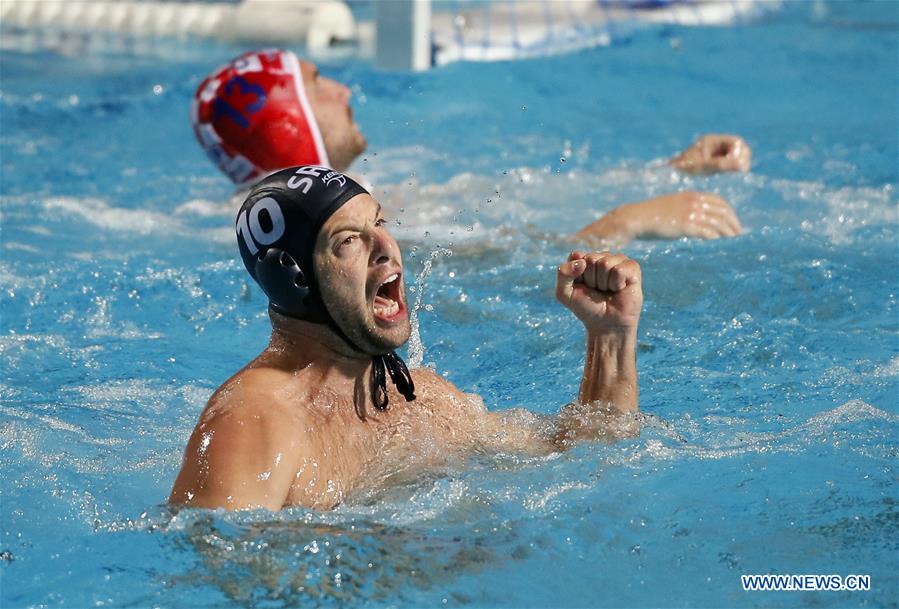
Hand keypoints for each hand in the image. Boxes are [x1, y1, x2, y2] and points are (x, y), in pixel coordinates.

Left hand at [556, 251, 642, 334]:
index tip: (582, 286)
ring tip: (608, 291)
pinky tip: (619, 289)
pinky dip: (616, 284)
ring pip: (605, 263)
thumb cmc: (586, 308)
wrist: (605, 325)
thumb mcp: (564, 293)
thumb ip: (563, 273)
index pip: (576, 256)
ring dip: (603, 283)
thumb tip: (581, 261)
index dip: (577, 275)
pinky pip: (619, 270)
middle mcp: (602, 257)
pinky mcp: (632, 268)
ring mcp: (618, 261)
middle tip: (597, 291)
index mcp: (585, 259)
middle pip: (591, 259)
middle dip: (591, 279)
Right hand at [576, 191, 742, 243]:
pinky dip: (714, 237)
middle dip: (733, 223)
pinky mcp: (685, 225)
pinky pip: (706, 232)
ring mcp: (690, 213)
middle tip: (738, 234)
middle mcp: (693, 202)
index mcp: (691, 195)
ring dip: (727, 232)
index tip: (733, 222)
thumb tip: (695, 219)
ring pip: (717, 223)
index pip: (718, 201)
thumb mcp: (670, 205)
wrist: (635, 217)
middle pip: (722, 212)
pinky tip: (717, 243)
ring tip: (732, 241)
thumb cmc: (650, 215)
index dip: (729, 212)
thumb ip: (684, 208)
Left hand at [670, 134, 751, 173]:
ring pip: (737, 157)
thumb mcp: (702, 167)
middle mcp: (716, 145)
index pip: (736, 142)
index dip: (741, 152)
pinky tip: (728, 177)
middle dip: (742, 159)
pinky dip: (732, 170)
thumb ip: (721, 165)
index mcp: (712, 140)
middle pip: (740, 149)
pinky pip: (731, 165)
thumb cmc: (683, 169)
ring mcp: (717, 154)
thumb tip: (741, 166)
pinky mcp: (716, 164)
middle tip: (739, 171)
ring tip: (733, 175)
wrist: (670, 176)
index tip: (738, 165)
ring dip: (738, 166)